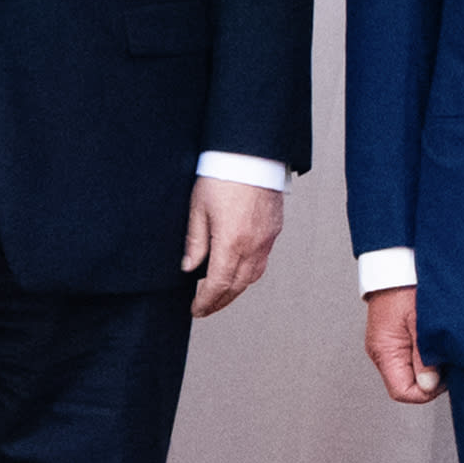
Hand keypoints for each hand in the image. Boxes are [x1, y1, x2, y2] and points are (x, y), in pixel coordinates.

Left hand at [181, 177, 283, 316]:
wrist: (252, 153)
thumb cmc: (223, 174)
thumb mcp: (198, 207)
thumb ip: (195, 241)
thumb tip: (189, 267)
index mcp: (232, 242)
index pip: (218, 285)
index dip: (206, 301)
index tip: (196, 309)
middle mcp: (253, 245)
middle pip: (237, 286)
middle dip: (220, 302)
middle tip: (206, 308)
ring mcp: (267, 238)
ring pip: (253, 276)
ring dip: (236, 290)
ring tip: (220, 294)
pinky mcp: (274, 230)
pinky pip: (263, 261)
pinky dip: (249, 273)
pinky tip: (238, 270)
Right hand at [364, 286, 440, 403]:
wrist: (396, 263)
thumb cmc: (406, 285)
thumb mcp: (421, 323)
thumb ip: (425, 357)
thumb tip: (429, 386)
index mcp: (384, 351)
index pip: (403, 392)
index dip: (427, 390)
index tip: (443, 375)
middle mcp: (382, 351)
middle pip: (407, 384)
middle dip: (429, 378)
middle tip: (445, 357)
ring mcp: (387, 345)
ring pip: (409, 372)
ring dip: (428, 365)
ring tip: (439, 345)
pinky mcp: (393, 337)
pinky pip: (409, 357)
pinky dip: (424, 355)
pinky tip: (433, 341)